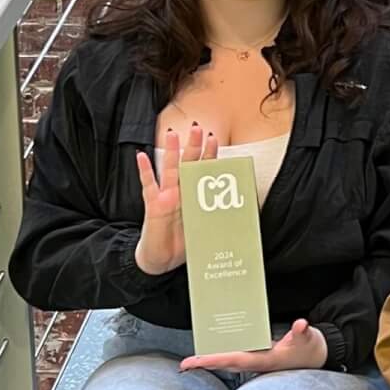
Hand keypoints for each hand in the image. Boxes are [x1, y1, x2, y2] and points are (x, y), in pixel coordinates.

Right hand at [134, 121, 218, 274]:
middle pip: (187, 164)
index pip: (203, 171)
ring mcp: (165, 197)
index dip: (209, 155)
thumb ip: (221, 218)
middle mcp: (180, 192)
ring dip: (171, 152)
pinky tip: (141, 156)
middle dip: (193, 146)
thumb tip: (247, 212)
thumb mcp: (207, 230)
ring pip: (169, 170)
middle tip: (198, 128)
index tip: (214, 138)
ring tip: (172, 134)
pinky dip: (144, 171)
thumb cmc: (184, 244)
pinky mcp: (152, 207)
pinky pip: (148, 186)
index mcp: (194, 196)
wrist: (161, 261)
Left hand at [181, 318, 329, 373]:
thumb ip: (303, 332)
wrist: (316, 358)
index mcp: (265, 360)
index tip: (199, 361)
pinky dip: (222, 356)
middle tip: (185, 365)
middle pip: (227, 364)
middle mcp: (258, 364)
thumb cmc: (309, 348)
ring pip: (229, 363)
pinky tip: (214, 352)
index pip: (236, 359)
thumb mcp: (307, 338)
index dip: (217, 360)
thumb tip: (301, 324)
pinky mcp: (258, 359)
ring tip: (193, 361)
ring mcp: (257, 362)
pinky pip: (235, 358)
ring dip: (211, 362)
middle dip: (207, 364)